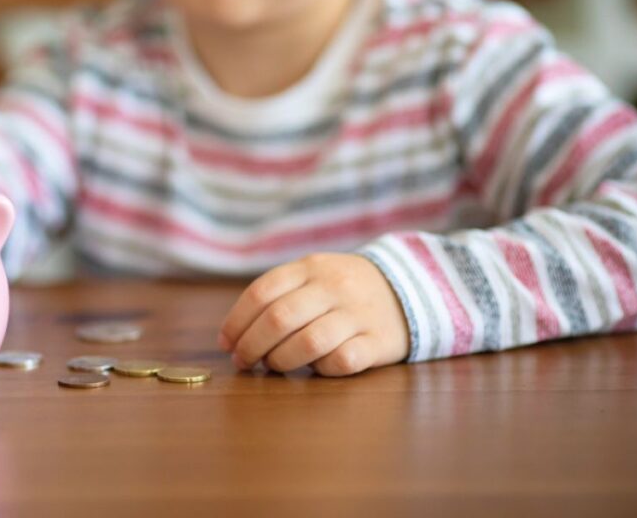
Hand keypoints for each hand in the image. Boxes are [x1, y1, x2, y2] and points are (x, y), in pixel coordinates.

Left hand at [218, 253, 409, 375]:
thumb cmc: (342, 291)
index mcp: (311, 267)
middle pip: (279, 318)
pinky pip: (342, 361)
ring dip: (281, 360)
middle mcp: (334, 286)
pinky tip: (315, 368)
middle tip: (243, 362)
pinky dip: (321, 369)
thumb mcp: (313, 276)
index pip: (262, 292)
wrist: (410, 290)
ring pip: (308, 342)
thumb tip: (233, 336)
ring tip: (274, 366)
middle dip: (251, 346)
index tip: (226, 344)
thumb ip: (278, 296)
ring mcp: (359, 313)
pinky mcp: (379, 341)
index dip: (237, 321)